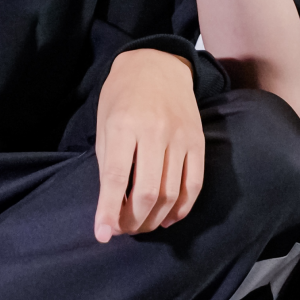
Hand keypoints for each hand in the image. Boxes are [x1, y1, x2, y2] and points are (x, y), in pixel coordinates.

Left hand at [93, 48, 204, 242]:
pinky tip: (168, 217)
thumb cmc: (122, 96)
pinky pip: (194, 183)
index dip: (108, 211)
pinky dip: (182, 207)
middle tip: (123, 229)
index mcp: (124, 125)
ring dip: (155, 218)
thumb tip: (110, 206)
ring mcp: (180, 137)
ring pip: (171, 192)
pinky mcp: (198, 141)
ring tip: (142, 225)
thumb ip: (107, 164)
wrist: (157, 64)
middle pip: (147, 191)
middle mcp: (154, 131)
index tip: (102, 235)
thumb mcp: (104, 124)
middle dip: (133, 220)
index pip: (115, 178)